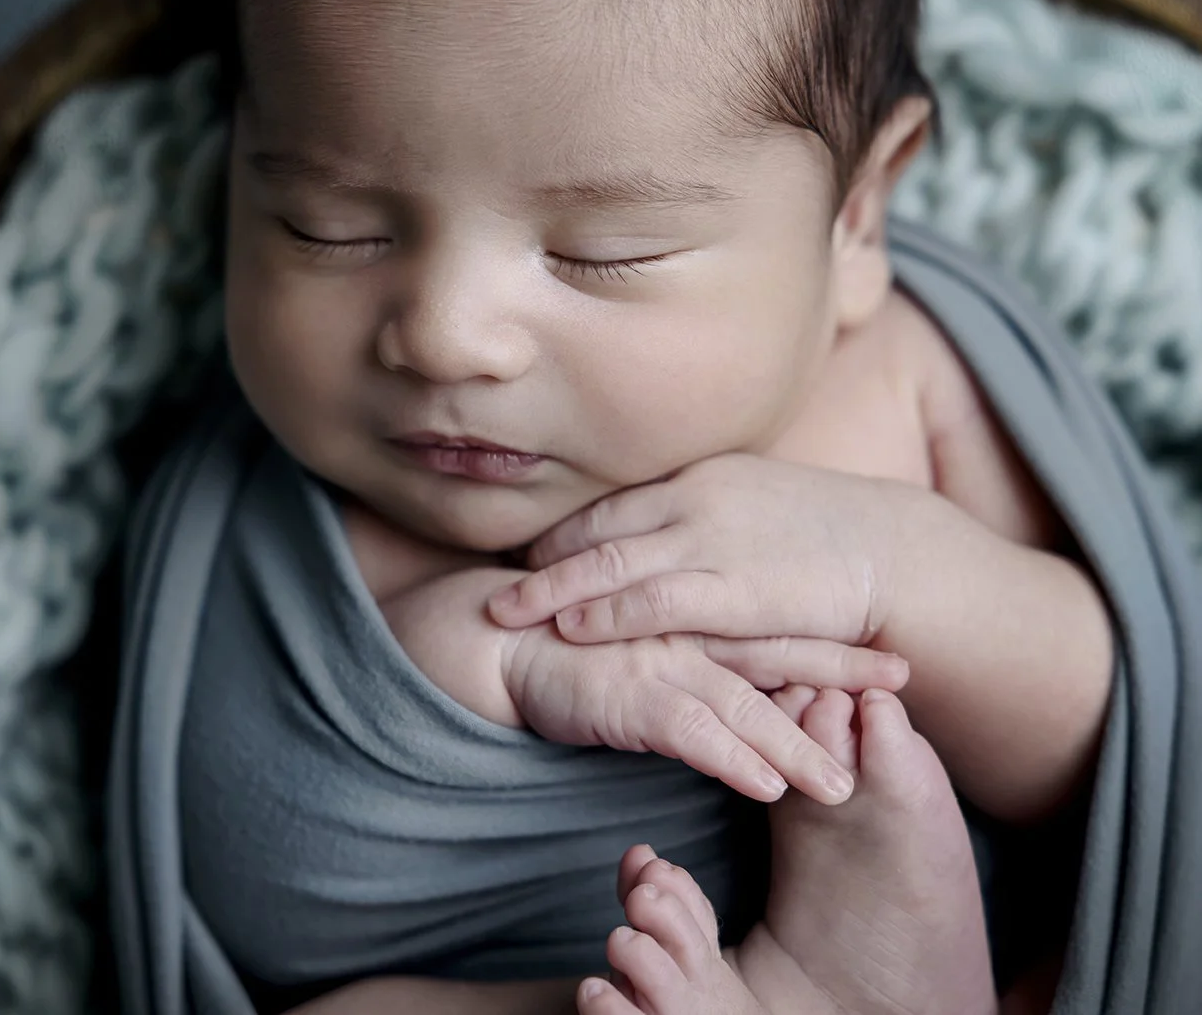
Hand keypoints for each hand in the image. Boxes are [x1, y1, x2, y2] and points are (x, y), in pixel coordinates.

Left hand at [488, 454, 918, 645]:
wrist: (897, 549)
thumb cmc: (828, 532)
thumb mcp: (755, 499)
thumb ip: (704, 511)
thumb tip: (663, 528)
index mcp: (698, 475)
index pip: (610, 503)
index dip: (562, 532)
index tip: (521, 553)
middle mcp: (695, 498)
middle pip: (596, 527)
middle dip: (540, 558)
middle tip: (491, 583)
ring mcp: (713, 541)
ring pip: (613, 562)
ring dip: (554, 588)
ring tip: (506, 610)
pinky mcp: (736, 589)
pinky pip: (655, 601)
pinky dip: (607, 612)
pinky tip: (571, 626)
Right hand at [501, 622, 903, 803]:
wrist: (504, 635)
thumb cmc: (580, 642)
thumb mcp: (655, 640)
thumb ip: (704, 652)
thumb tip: (757, 685)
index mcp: (700, 617)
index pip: (781, 630)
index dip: (839, 648)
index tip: (899, 666)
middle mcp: (689, 635)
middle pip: (778, 658)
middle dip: (841, 681)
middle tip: (901, 703)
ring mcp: (660, 662)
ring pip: (743, 705)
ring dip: (795, 746)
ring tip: (842, 786)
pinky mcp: (626, 694)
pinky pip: (688, 730)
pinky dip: (729, 758)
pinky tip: (764, 787)